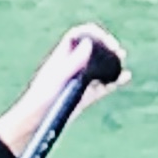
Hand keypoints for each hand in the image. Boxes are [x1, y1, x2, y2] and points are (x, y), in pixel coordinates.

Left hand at [0, 24, 126, 155]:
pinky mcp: (82, 97)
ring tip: (122, 60)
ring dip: (111, 62)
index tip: (107, 40)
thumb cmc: (40, 100)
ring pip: (98, 67)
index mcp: (61, 59)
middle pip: (90, 49)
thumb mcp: (58, 79)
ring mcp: (77, 82)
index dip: (93, 33)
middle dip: (106, 46)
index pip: (78, 36)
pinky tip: (124, 78)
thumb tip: (88, 43)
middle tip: (118, 51)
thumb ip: (73, 61)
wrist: (33, 124)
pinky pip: (101, 86)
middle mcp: (70, 68)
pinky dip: (113, 81)